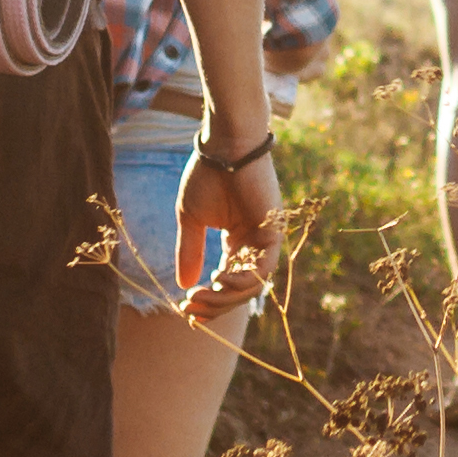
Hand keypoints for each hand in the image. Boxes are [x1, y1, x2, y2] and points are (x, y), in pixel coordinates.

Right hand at [181, 139, 285, 312]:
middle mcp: (253, 245)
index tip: (185, 310)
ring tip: (200, 296)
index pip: (226, 282)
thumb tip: (183, 286)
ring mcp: (265, 240)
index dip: (208, 301)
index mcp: (236, 242)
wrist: (224, 146)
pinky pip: (263, 268)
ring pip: (252, 285)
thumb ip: (190, 252)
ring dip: (225, 297)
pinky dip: (242, 279)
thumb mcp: (192, 220)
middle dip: (214, 304)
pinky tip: (219, 279)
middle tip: (189, 307)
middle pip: (239, 290)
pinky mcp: (274, 232)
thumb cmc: (207, 175)